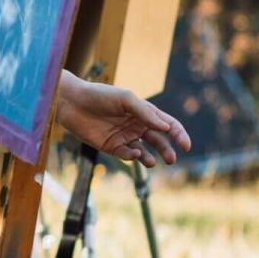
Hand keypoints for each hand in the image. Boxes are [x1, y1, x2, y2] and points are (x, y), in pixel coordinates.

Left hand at [57, 71, 190, 166]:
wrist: (73, 103)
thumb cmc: (100, 95)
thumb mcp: (125, 98)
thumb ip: (145, 112)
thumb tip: (166, 127)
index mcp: (143, 112)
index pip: (167, 124)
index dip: (178, 134)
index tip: (185, 145)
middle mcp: (136, 125)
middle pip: (159, 141)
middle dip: (167, 150)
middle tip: (172, 159)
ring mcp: (124, 137)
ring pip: (144, 152)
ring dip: (151, 158)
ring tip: (153, 162)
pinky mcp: (112, 147)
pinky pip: (127, 155)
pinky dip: (132, 157)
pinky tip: (133, 153)